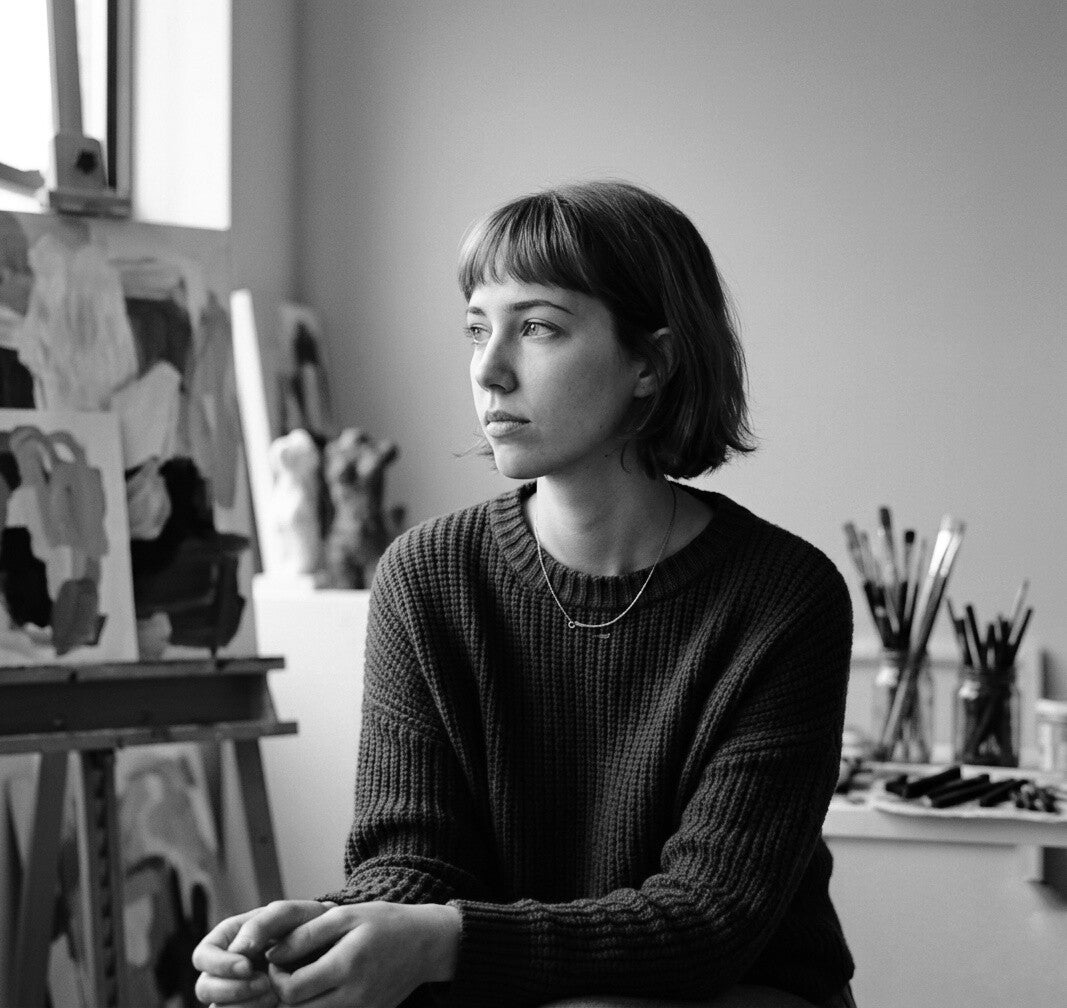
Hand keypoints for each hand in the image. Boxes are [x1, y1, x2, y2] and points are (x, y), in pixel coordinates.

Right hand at [192, 900, 330, 1005]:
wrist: (335, 948)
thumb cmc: (312, 925)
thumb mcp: (292, 914)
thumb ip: (263, 923)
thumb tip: (238, 948)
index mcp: (231, 938)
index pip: (204, 955)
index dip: (219, 964)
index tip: (247, 966)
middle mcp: (229, 967)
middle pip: (204, 987)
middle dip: (231, 989)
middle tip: (265, 985)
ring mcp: (238, 991)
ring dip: (243, 1005)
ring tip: (274, 995)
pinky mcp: (250, 1004)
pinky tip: (274, 1004)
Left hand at [261, 900, 461, 1007]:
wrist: (427, 943)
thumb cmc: (385, 923)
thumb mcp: (347, 915)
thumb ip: (307, 934)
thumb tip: (272, 954)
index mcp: (346, 966)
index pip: (291, 990)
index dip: (276, 978)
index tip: (278, 960)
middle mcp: (353, 996)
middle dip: (283, 994)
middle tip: (286, 972)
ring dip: (300, 1003)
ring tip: (302, 979)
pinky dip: (319, 1006)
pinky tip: (322, 987)